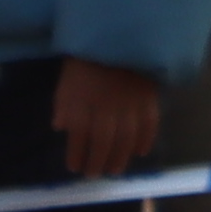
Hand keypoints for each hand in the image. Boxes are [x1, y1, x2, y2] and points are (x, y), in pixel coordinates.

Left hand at [53, 61, 158, 180]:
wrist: (118, 36)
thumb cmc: (87, 60)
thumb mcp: (66, 81)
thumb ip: (64, 105)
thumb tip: (60, 128)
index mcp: (83, 103)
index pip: (79, 135)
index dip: (77, 154)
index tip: (74, 167)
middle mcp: (106, 108)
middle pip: (104, 141)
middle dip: (98, 161)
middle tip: (95, 175)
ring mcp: (130, 104)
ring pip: (127, 137)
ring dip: (121, 156)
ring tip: (116, 170)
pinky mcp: (149, 98)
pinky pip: (150, 123)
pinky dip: (146, 139)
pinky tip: (141, 151)